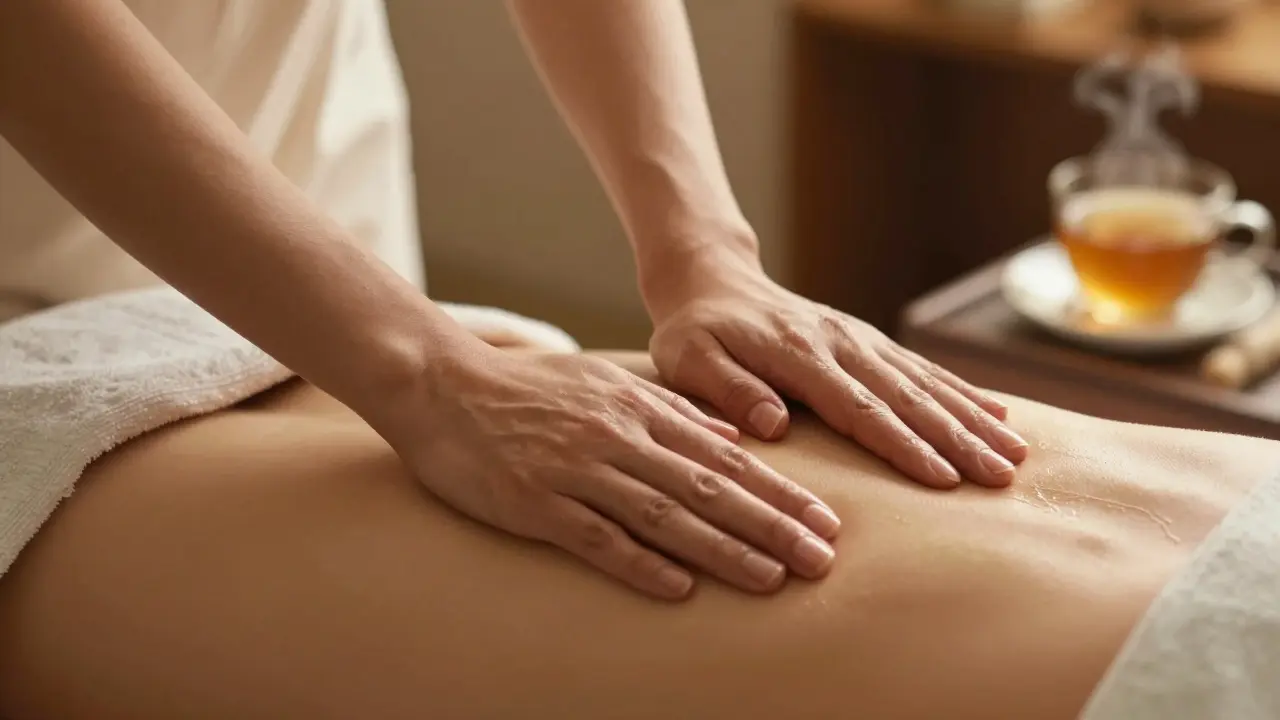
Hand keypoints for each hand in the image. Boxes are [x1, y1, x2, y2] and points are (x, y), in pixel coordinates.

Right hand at [390, 345, 839, 600]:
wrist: (441, 384)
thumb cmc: (527, 388)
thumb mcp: (607, 384)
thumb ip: (671, 409)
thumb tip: (734, 435)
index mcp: (639, 409)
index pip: (726, 456)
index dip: (779, 492)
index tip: (825, 521)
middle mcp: (618, 437)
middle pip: (709, 488)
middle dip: (771, 525)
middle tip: (820, 559)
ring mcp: (577, 470)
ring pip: (664, 514)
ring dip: (722, 548)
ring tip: (771, 578)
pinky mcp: (535, 503)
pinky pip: (596, 538)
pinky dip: (639, 563)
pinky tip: (679, 588)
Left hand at [647, 246, 1028, 489]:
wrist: (712, 282)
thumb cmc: (695, 333)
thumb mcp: (688, 360)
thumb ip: (727, 389)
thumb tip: (773, 423)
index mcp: (798, 354)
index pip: (858, 407)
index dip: (901, 444)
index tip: (941, 477)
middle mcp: (841, 343)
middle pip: (906, 398)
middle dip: (957, 439)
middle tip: (1000, 476)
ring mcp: (860, 340)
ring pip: (925, 383)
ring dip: (971, 419)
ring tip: (1015, 454)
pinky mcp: (868, 342)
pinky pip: (922, 369)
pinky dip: (962, 392)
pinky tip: (998, 415)